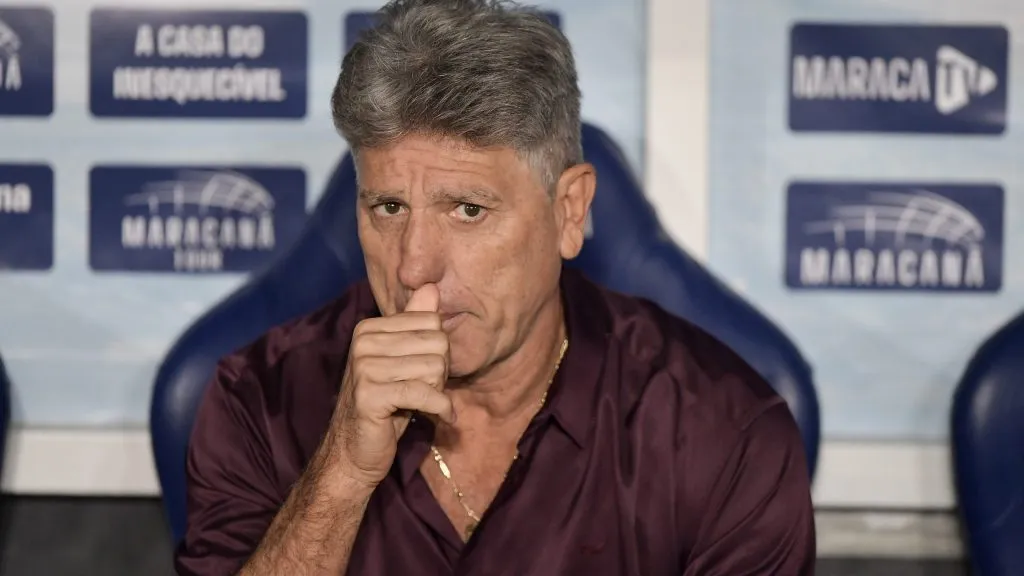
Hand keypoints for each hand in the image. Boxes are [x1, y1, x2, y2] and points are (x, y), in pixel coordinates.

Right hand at [329, 283, 454, 487]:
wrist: (354, 452)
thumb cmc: (385, 406)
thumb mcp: (403, 361)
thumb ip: (415, 322)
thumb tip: (430, 285)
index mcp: (369, 328)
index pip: (432, 322)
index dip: (437, 352)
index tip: (423, 373)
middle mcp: (364, 342)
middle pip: (437, 343)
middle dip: (440, 372)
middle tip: (424, 391)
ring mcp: (364, 367)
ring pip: (435, 367)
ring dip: (438, 391)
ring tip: (421, 403)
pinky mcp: (370, 394)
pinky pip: (425, 393)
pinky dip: (441, 408)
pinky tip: (443, 418)